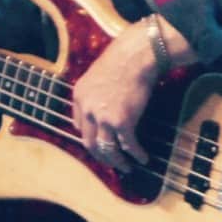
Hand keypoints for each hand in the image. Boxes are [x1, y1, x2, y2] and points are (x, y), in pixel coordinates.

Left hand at [70, 21, 158, 171]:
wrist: (137, 55)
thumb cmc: (123, 58)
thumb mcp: (98, 73)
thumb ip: (96, 91)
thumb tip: (106, 104)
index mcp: (79, 96)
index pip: (78, 125)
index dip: (89, 137)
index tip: (99, 143)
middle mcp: (87, 109)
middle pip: (89, 142)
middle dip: (101, 156)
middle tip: (111, 162)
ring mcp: (103, 117)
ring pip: (107, 149)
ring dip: (117, 161)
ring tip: (126, 167)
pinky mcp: (122, 122)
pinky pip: (128, 145)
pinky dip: (136, 154)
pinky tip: (143, 158)